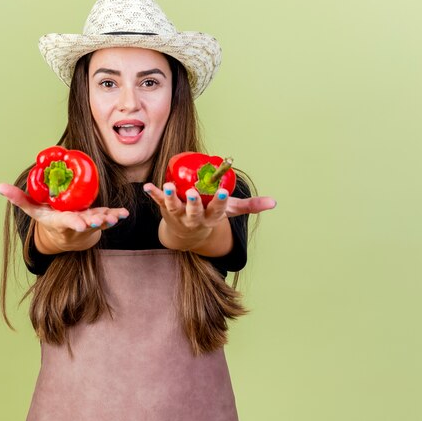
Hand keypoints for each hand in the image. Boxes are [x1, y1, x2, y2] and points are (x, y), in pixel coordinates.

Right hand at [0, 183, 128, 251]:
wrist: (64, 236)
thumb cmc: (48, 218)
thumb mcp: (33, 210)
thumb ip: (18, 198)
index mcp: (60, 221)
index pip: (66, 222)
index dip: (73, 223)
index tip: (80, 225)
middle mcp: (75, 224)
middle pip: (85, 223)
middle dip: (93, 222)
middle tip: (102, 221)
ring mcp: (88, 224)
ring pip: (99, 222)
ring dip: (108, 219)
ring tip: (116, 217)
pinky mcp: (99, 220)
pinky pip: (109, 217)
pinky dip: (117, 215)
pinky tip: (124, 213)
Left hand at [143, 182, 275, 251]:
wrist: (187, 234)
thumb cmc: (211, 215)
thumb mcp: (230, 211)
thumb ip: (251, 206)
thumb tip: (274, 203)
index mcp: (211, 217)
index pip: (217, 210)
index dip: (220, 202)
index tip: (224, 193)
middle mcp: (194, 218)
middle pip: (194, 212)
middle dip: (193, 203)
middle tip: (192, 193)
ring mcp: (178, 215)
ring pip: (174, 207)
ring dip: (170, 197)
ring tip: (168, 186)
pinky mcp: (165, 210)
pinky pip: (157, 202)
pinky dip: (153, 194)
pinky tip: (147, 186)